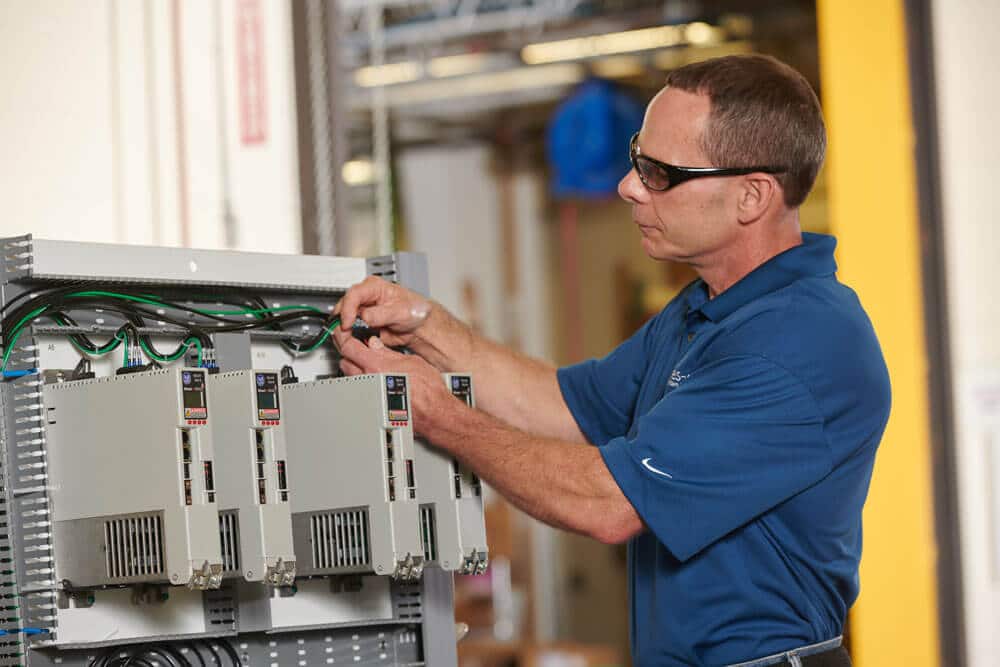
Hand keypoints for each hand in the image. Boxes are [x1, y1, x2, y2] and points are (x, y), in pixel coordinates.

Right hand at [333, 276, 432, 348]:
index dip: (348, 309)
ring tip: (346, 337)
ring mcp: (363, 308)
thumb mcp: (401, 312)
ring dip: (343, 327)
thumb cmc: (414, 311)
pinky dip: (348, 333)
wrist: (419, 324)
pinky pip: (349, 326)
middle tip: (344, 332)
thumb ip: (382, 314)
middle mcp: (366, 296)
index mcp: (374, 287)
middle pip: (344, 304)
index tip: (347, 323)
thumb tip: (365, 317)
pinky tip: (351, 339)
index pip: (354, 294)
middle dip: (342, 319)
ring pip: (344, 315)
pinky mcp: (362, 320)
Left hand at [335, 334, 453, 436]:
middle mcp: (370, 381)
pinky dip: (361, 381)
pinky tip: (372, 378)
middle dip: (349, 352)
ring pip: (349, 376)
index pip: (349, 347)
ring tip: (368, 363)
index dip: (343, 336)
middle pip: (344, 361)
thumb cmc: (429, 390)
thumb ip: (388, 352)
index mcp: (378, 367)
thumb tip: (375, 344)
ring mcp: (369, 394)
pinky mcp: (371, 405)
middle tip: (359, 346)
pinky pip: (358, 389)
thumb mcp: (411, 361)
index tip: (343, 332)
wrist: (434, 412)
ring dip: (354, 367)